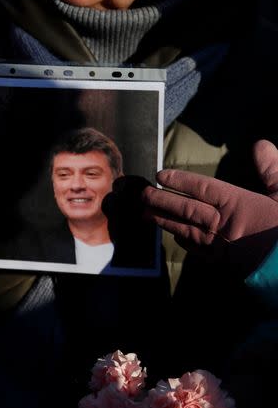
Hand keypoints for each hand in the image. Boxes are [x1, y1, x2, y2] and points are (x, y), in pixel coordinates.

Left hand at [142, 140, 277, 271]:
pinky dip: (184, 241)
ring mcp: (220, 245)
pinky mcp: (224, 263)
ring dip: (164, 220)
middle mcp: (222, 223)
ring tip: (145, 214)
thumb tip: (261, 143)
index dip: (179, 180)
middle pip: (185, 208)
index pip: (201, 188)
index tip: (161, 175)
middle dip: (162, 200)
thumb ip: (271, 169)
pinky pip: (197, 250)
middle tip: (142, 194)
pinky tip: (176, 237)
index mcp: (237, 204)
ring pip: (185, 229)